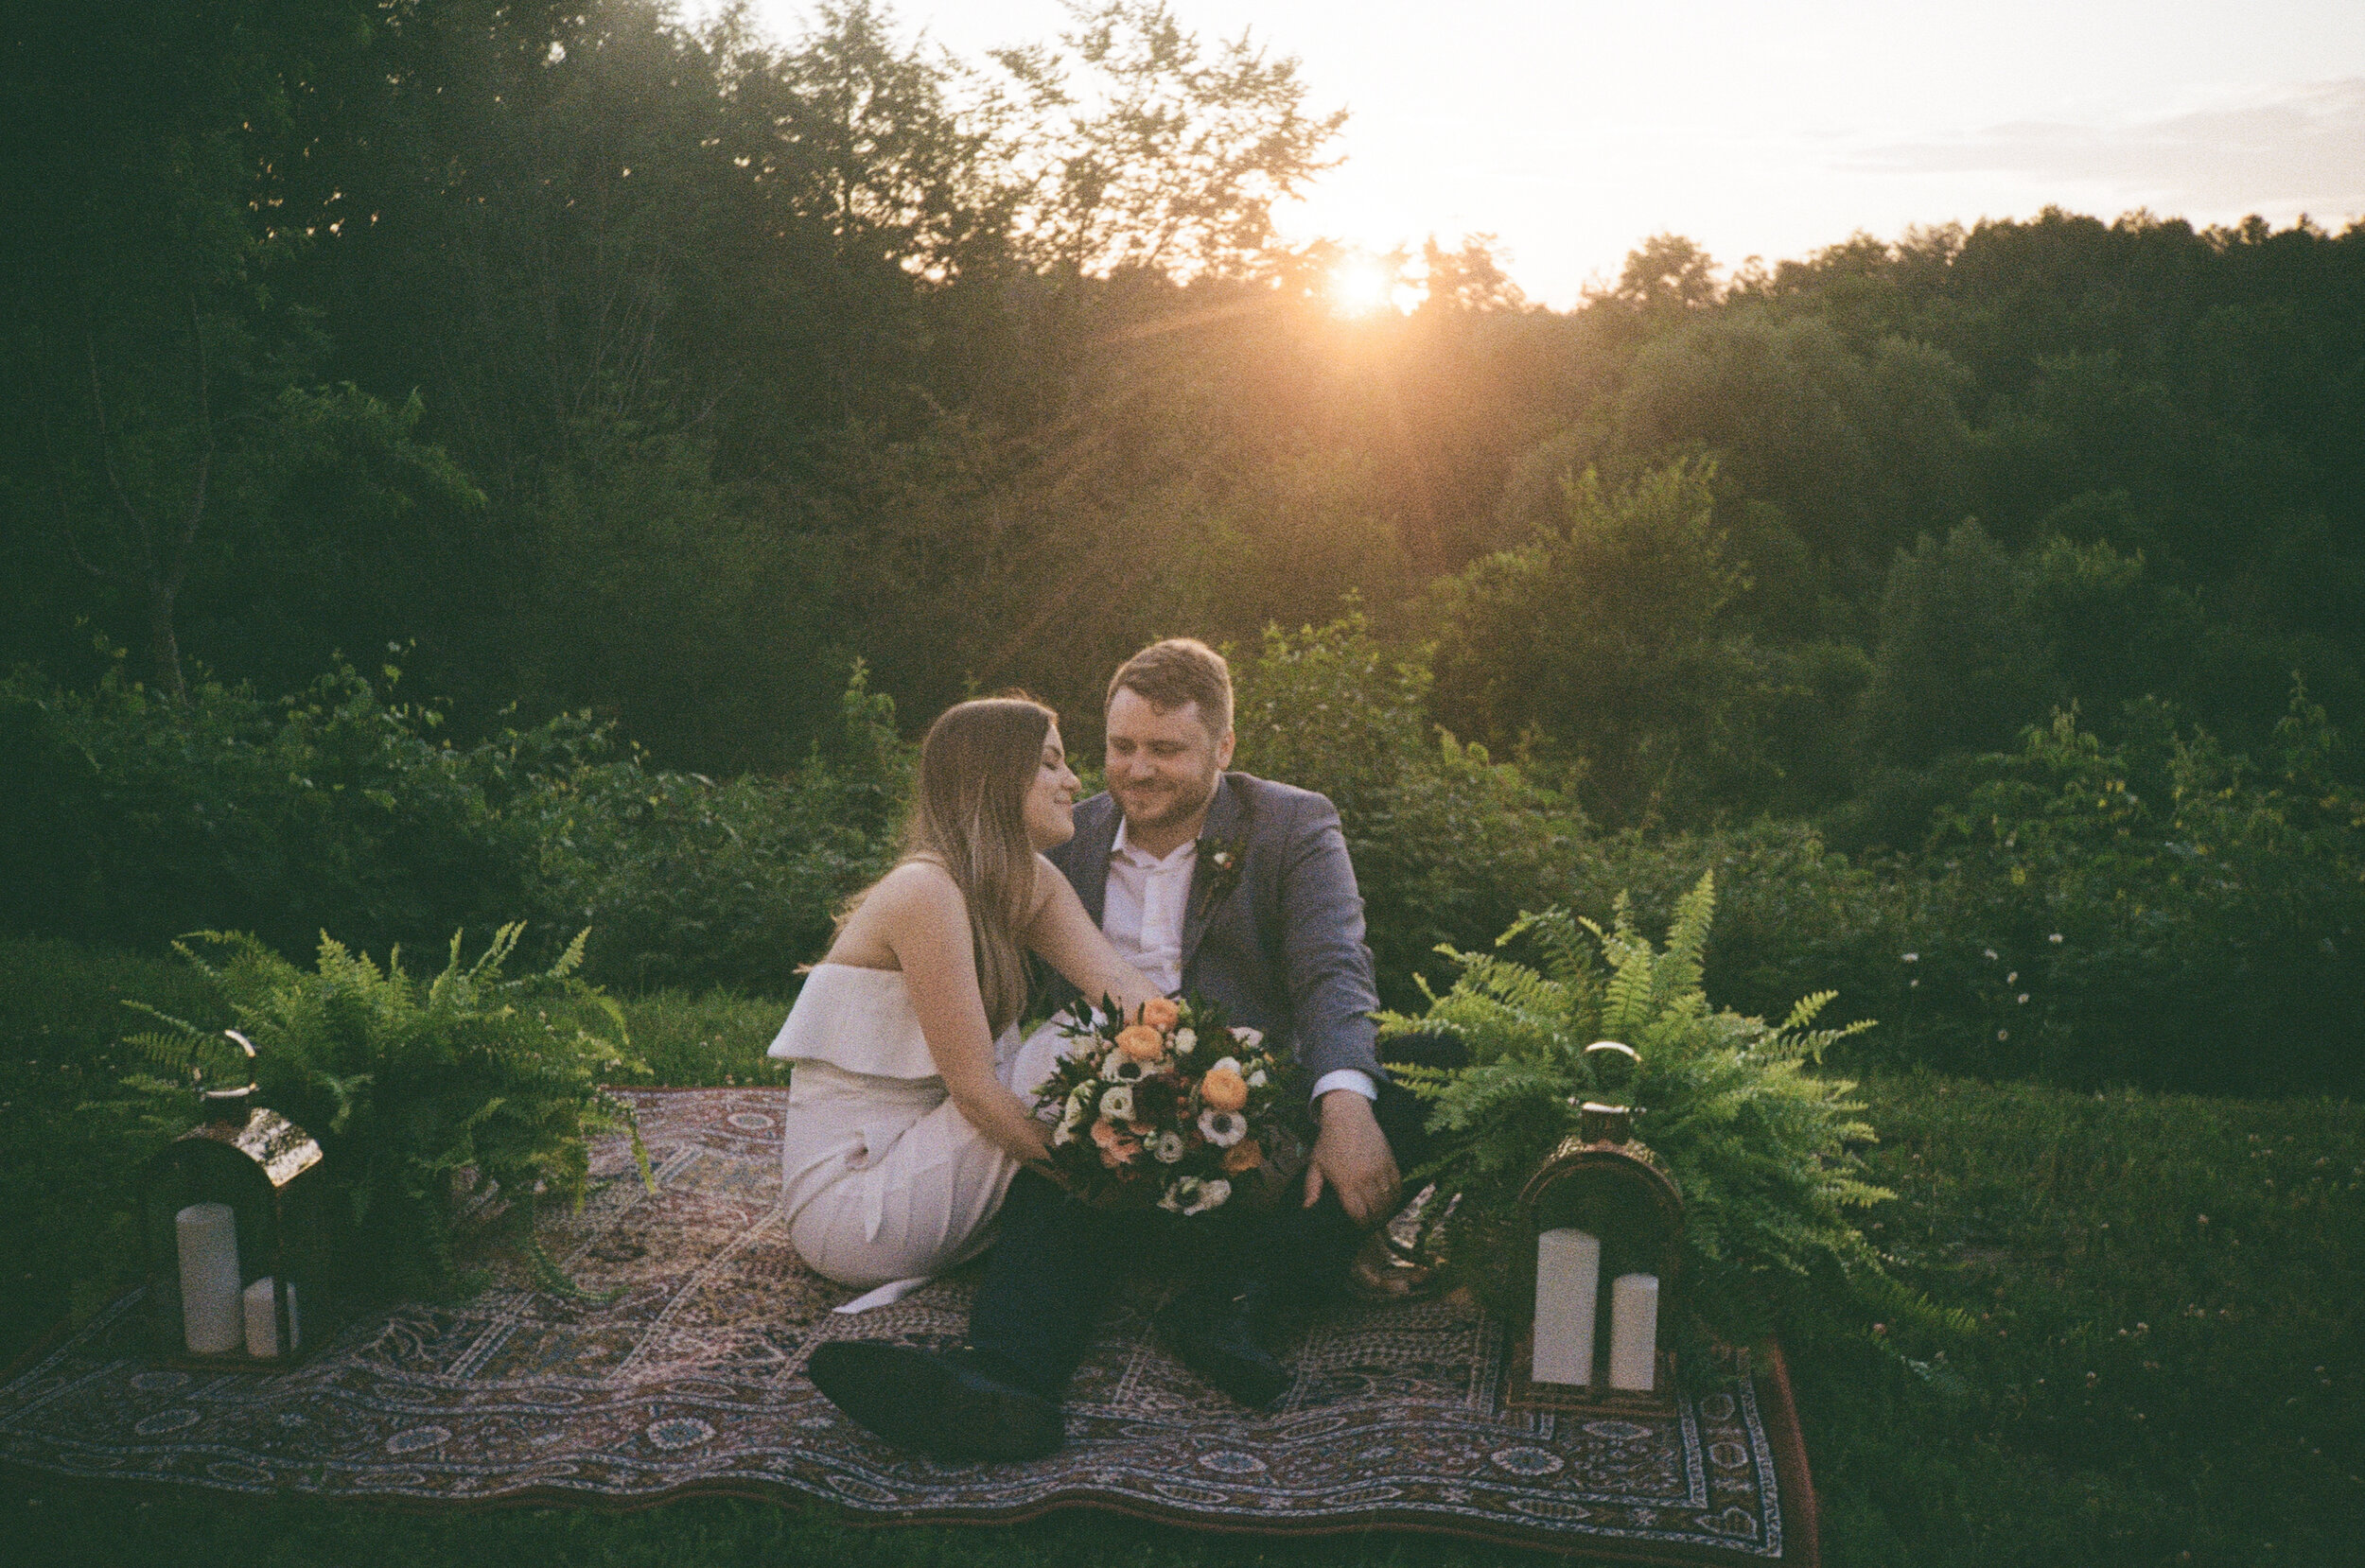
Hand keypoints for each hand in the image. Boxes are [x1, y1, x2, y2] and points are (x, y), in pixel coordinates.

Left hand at [1303, 1089, 1399, 1226]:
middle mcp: (1365, 1179)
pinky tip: (1392, 1201)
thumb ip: (1311, 1188)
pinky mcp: (1390, 1161)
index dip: (1362, 1224)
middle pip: (1376, 1210)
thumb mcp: (1315, 1164)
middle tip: (1372, 1224)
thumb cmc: (1329, 1141)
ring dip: (1387, 1210)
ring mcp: (1379, 1170)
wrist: (1348, 1116)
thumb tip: (1307, 1209)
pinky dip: (1396, 1195)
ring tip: (1382, 1215)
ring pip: (1389, 1199)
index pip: (1359, 1214)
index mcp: (1346, 1183)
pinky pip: (1397, 1184)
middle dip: (1375, 1221)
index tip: (1360, 1227)